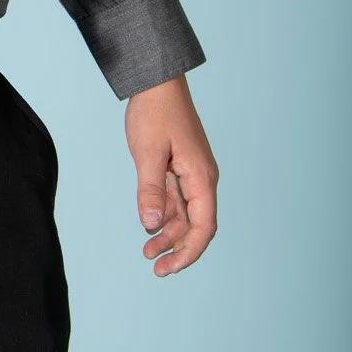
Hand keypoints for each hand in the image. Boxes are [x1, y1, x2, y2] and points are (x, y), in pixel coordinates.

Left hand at [124, 73, 218, 275]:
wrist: (156, 82)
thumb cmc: (154, 112)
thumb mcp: (148, 153)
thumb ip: (150, 191)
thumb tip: (151, 226)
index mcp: (201, 177)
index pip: (204, 226)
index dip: (189, 251)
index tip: (169, 267)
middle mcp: (201, 178)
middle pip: (196, 225)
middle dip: (177, 249)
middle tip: (155, 269)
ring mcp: (191, 173)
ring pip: (185, 215)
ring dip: (168, 234)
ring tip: (147, 253)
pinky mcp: (179, 167)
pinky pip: (176, 200)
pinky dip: (164, 216)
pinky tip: (149, 227)